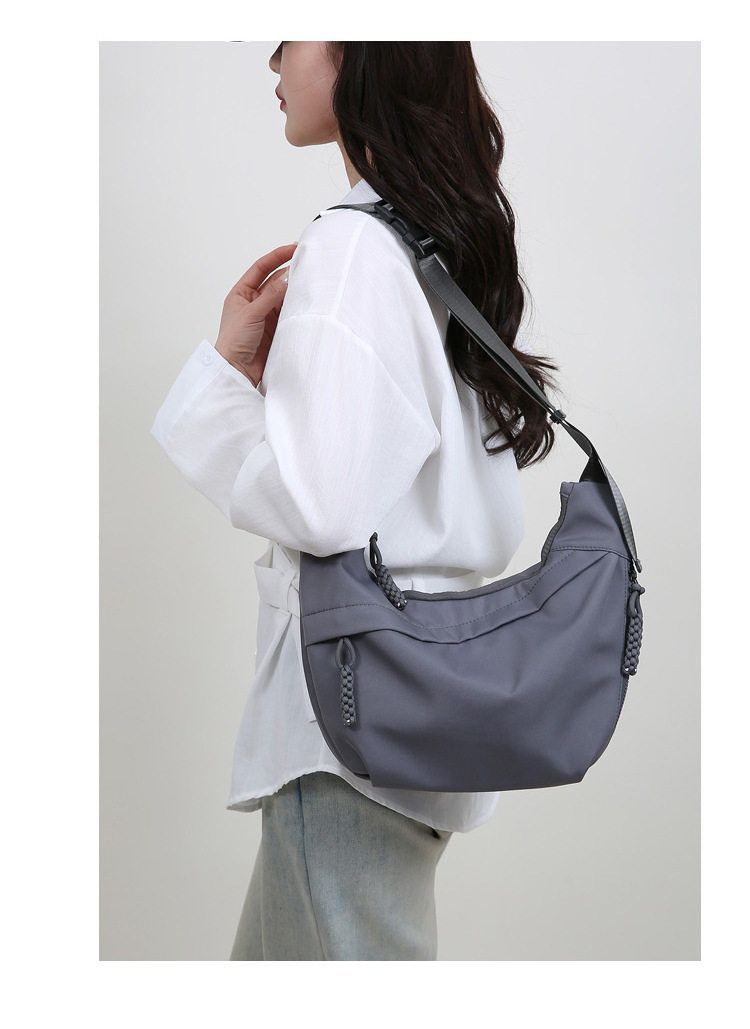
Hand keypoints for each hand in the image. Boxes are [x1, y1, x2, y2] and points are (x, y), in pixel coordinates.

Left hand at [215, 243, 297, 383]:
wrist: (237, 371)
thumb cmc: (233, 342)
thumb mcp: (251, 313)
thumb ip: (271, 295)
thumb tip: (287, 277)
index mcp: (242, 293)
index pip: (261, 268)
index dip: (277, 256)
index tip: (293, 248)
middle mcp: (254, 302)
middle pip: (275, 281)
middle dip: (290, 273)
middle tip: (308, 265)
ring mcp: (266, 316)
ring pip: (284, 297)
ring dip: (295, 291)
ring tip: (310, 283)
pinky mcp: (276, 329)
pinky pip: (289, 313)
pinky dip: (297, 308)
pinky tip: (306, 303)